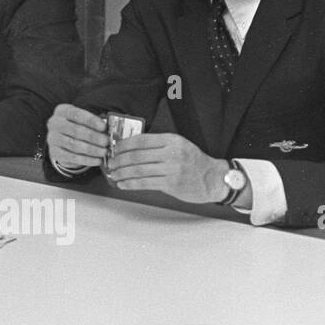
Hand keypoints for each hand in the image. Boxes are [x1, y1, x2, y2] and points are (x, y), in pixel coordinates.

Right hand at [45, 104, 108, 169]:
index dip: (91, 121)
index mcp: (62, 111)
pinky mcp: (54, 152)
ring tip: (104, 152)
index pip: (76, 114)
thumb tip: (110, 131)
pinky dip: (87, 160)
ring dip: (92, 149)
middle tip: (106, 142)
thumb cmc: (78, 126)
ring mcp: (52, 138)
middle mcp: (54, 123)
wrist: (62, 140)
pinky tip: (98, 160)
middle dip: (94, 137)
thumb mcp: (83, 120)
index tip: (104, 127)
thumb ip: (95, 123)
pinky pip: (72, 157)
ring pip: (74, 145)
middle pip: (76, 130)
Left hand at [109, 132, 228, 203]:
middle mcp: (172, 153)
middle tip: (110, 163)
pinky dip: (131, 184)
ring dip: (122, 173)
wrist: (214, 179)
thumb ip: (158, 145)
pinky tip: (123, 184)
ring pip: (139, 170)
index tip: (114, 149)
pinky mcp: (172, 184)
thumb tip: (130, 147)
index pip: (141, 140)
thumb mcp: (179, 145)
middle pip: (137, 156)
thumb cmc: (193, 161)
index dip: (123, 145)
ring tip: (114, 175)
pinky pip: (145, 183)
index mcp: (172, 140)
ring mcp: (172, 169)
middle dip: (119, 160)